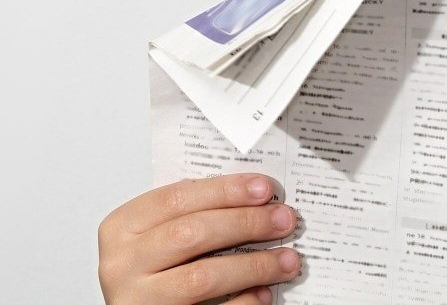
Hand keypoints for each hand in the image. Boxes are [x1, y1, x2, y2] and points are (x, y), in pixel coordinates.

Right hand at [98, 174, 300, 303]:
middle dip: (246, 223)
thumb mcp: (158, 232)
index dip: (225, 191)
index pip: (177, 198)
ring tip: (287, 260)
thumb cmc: (150, 267)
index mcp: (123, 228)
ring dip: (253, 266)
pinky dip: (242, 302)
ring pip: (202, 277)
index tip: (263, 188)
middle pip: (192, 234)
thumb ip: (192, 212)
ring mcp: (137, 299)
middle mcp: (123, 264)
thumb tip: (254, 196)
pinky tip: (263, 293)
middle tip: (283, 220)